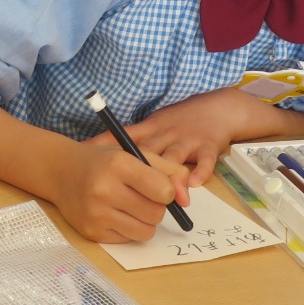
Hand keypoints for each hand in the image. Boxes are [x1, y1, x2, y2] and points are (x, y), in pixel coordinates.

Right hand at [51, 140, 190, 242]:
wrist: (60, 172)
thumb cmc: (104, 162)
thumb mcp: (136, 155)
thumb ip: (170, 171)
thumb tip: (186, 201)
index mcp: (119, 164)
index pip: (163, 191)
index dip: (166, 191)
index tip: (156, 186)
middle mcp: (104, 189)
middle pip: (156, 214)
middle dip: (155, 207)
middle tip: (140, 196)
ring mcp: (96, 213)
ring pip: (145, 232)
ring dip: (144, 221)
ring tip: (130, 207)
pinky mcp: (91, 232)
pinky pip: (128, 240)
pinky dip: (128, 229)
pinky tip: (114, 214)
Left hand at [89, 88, 298, 186]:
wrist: (219, 108)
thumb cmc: (181, 121)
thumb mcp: (154, 125)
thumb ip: (132, 141)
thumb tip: (96, 152)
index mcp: (150, 128)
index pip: (122, 136)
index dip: (103, 143)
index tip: (83, 152)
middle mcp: (166, 133)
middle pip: (148, 152)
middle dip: (135, 169)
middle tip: (121, 187)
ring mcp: (187, 140)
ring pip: (175, 159)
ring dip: (169, 178)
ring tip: (164, 196)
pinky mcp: (209, 146)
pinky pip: (205, 160)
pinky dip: (200, 172)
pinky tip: (193, 184)